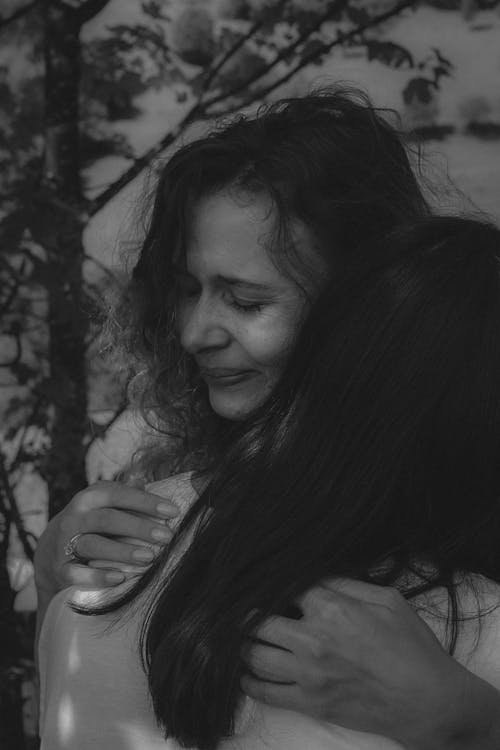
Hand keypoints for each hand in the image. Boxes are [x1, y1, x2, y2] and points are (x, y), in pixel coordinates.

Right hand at [34, 480, 178, 592]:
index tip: (174, 511)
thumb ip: (125, 493)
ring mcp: (65, 544)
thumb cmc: (90, 523)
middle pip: (107, 519)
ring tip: (149, 557)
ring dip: (122, 551)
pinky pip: (76, 573)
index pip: (118, 495)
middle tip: (167, 536)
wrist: (50, 552)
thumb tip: (146, 478)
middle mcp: (75, 518)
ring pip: (93, 545)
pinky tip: (120, 577)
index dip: (146, 502)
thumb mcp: (103, 503)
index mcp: (89, 498)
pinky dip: (97, 576)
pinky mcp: (60, 570)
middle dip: (139, 527)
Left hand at [241, 578, 474, 749]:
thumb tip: (318, 575)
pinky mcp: (310, 703)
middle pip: (259, 621)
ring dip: (244, 645)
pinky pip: (265, 693)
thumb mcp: (388, 600)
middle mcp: (313, 639)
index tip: (268, 586)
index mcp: (332, 609)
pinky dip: (250, 682)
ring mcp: (308, 674)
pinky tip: (248, 673)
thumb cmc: (413, 647)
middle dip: (249, 614)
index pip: (285, 589)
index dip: (276, 586)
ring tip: (243, 638)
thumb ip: (347, 584)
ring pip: (254, 655)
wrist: (428, 701)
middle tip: (244, 611)